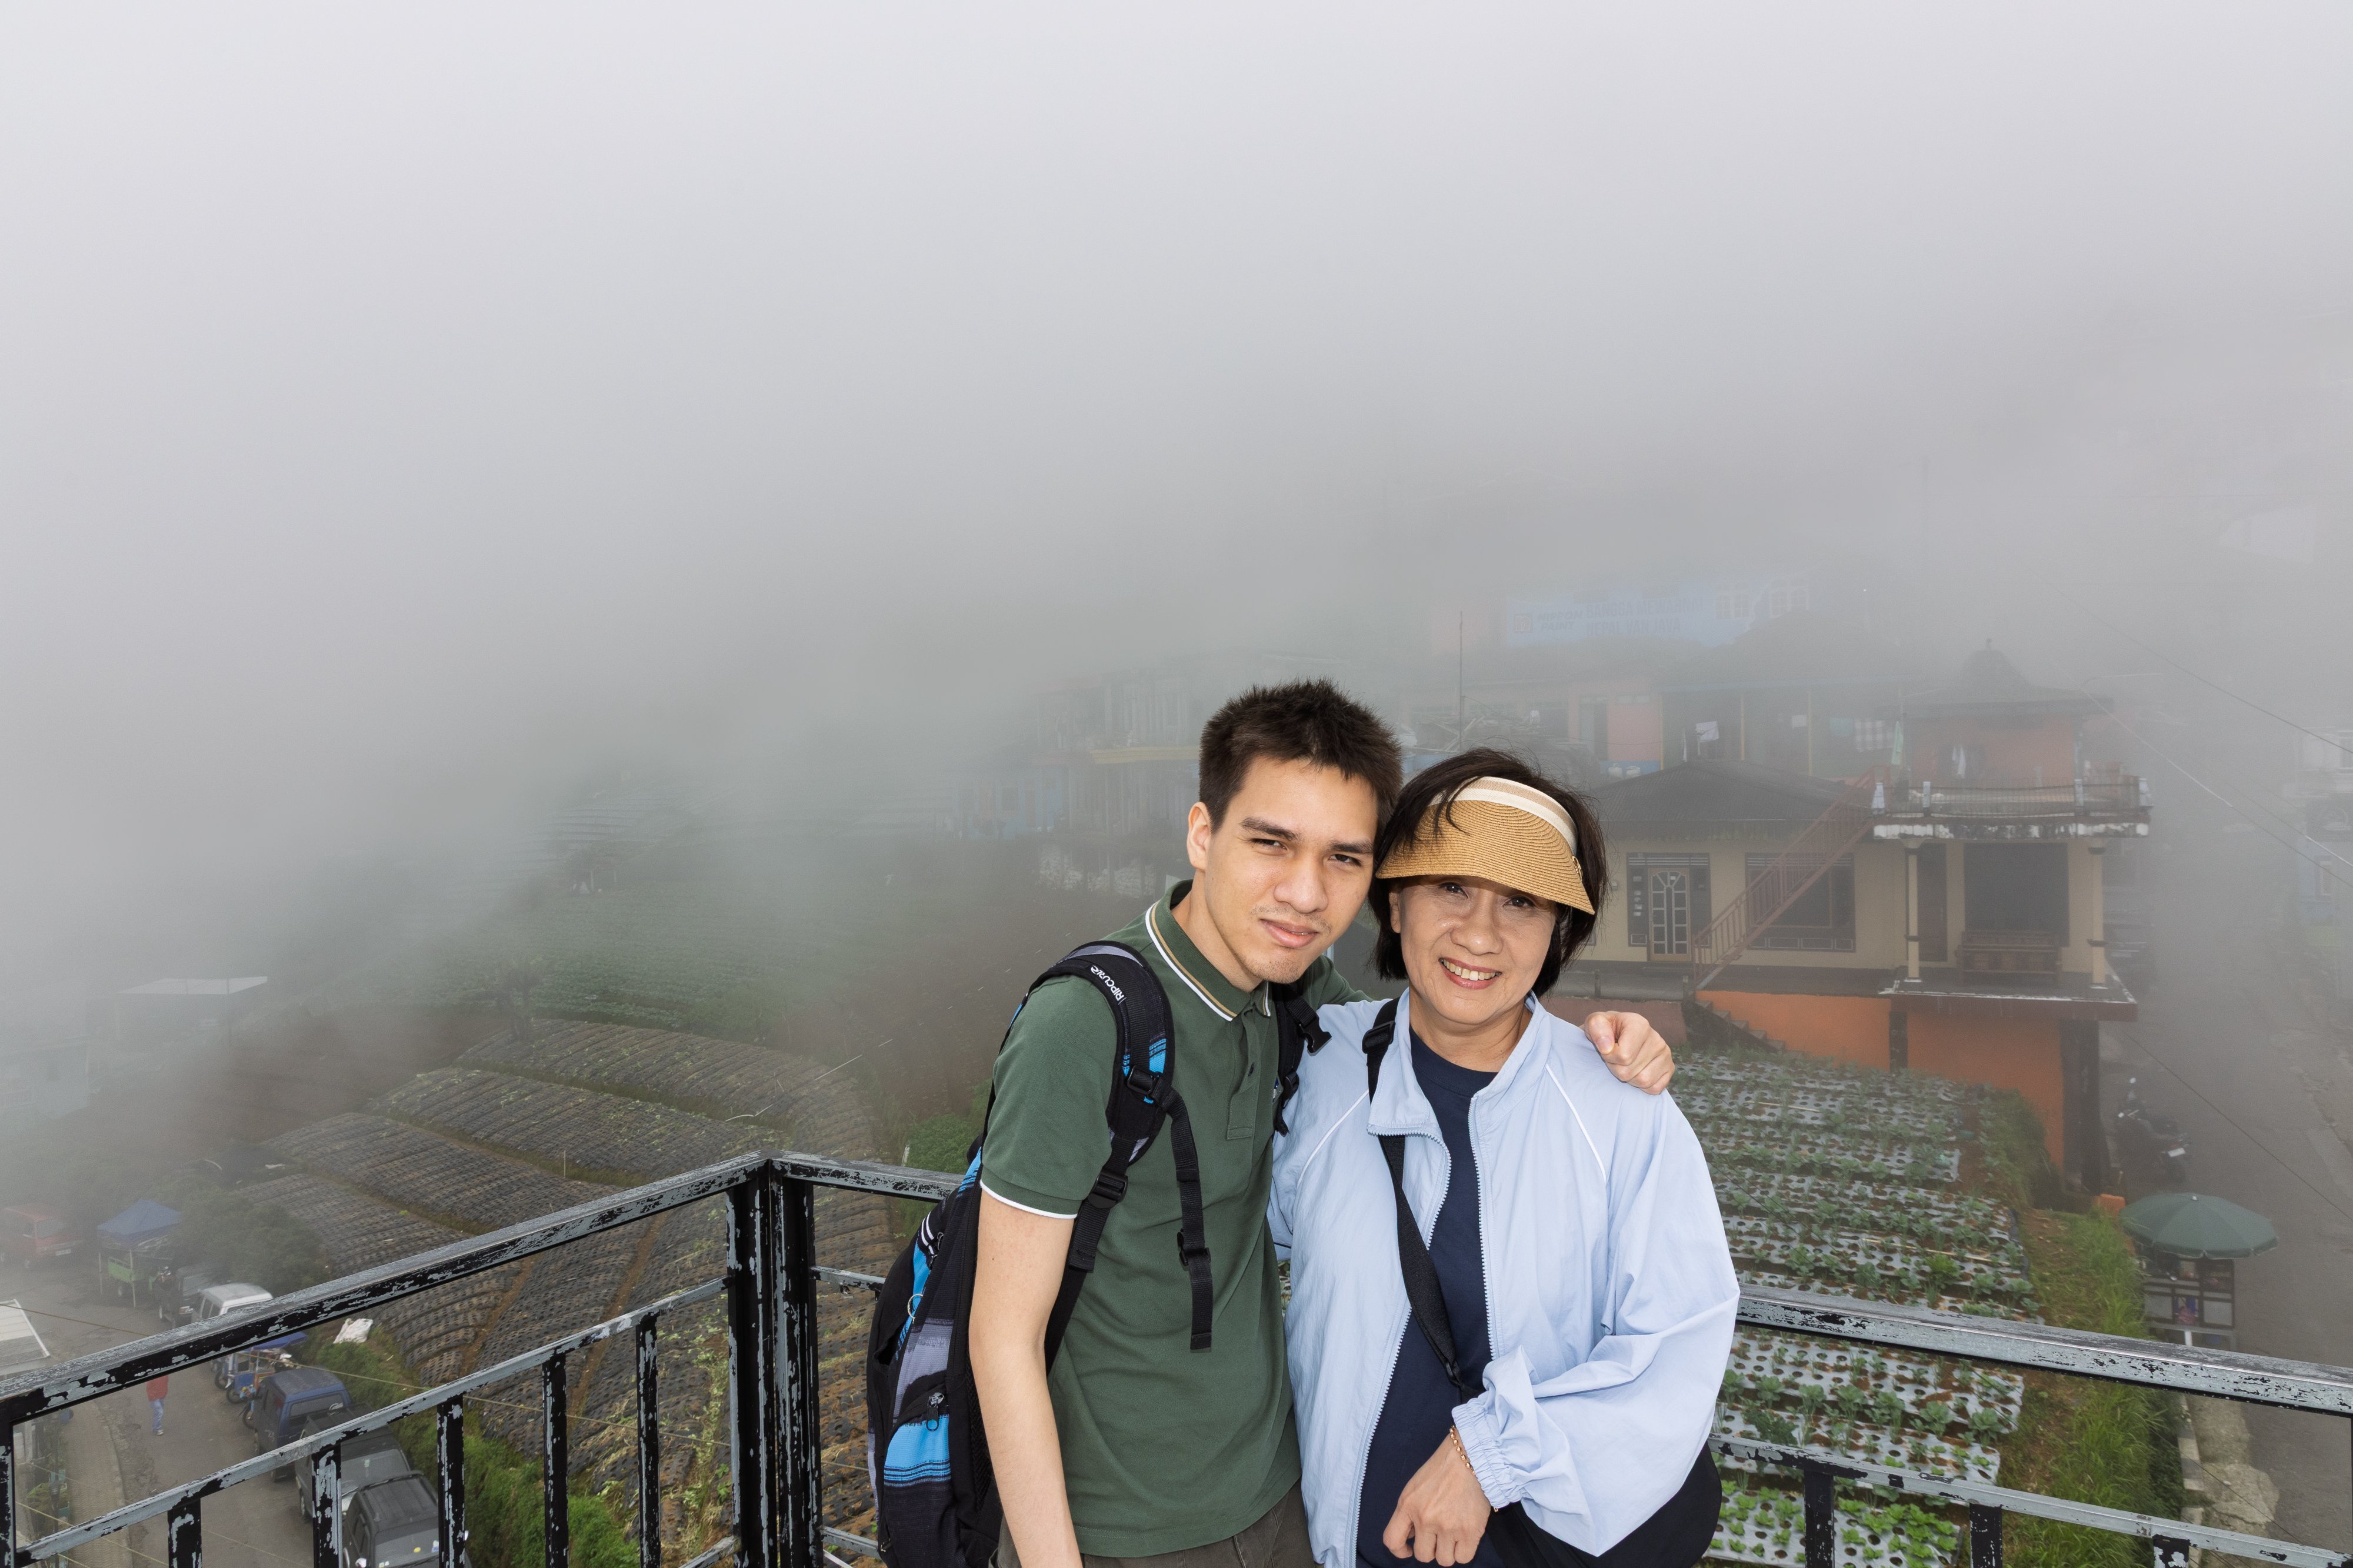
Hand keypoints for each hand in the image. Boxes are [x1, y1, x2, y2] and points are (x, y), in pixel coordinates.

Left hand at [1382, 1429, 1491, 1564]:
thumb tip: (1411, 1537)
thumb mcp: (1414, 1488)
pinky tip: (1465, 1537)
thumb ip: (1409, 1512)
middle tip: (1438, 1537)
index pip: (1392, 1541)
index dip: (1399, 1551)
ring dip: (1448, 1551)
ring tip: (1454, 1535)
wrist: (1469, 1457)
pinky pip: (1464, 1558)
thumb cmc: (1442, 1470)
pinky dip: (1464, 1551)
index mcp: (1408, 1505)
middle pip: (1423, 1556)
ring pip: (1444, 1560)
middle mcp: (1425, 1519)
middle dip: (1430, 1549)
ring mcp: (1448, 1527)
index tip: (1408, 1549)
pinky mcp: (1470, 1531)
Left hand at [1585, 1010, 1673, 1093]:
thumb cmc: (1606, 1030)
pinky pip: (1654, 1088)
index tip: (1606, 1049)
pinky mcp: (1669, 1068)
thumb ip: (1596, 1028)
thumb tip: (1607, 1048)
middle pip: (1629, 1071)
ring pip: (1643, 1081)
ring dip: (1628, 1078)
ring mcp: (1665, 1054)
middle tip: (1614, 1058)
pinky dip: (1642, 1086)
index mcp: (1639, 1025)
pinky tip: (1636, 1071)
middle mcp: (1656, 1039)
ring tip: (1625, 1064)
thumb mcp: (1595, 1023)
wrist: (1617, 1035)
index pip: (1623, 1056)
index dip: (1609, 1057)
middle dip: (1615, 1068)